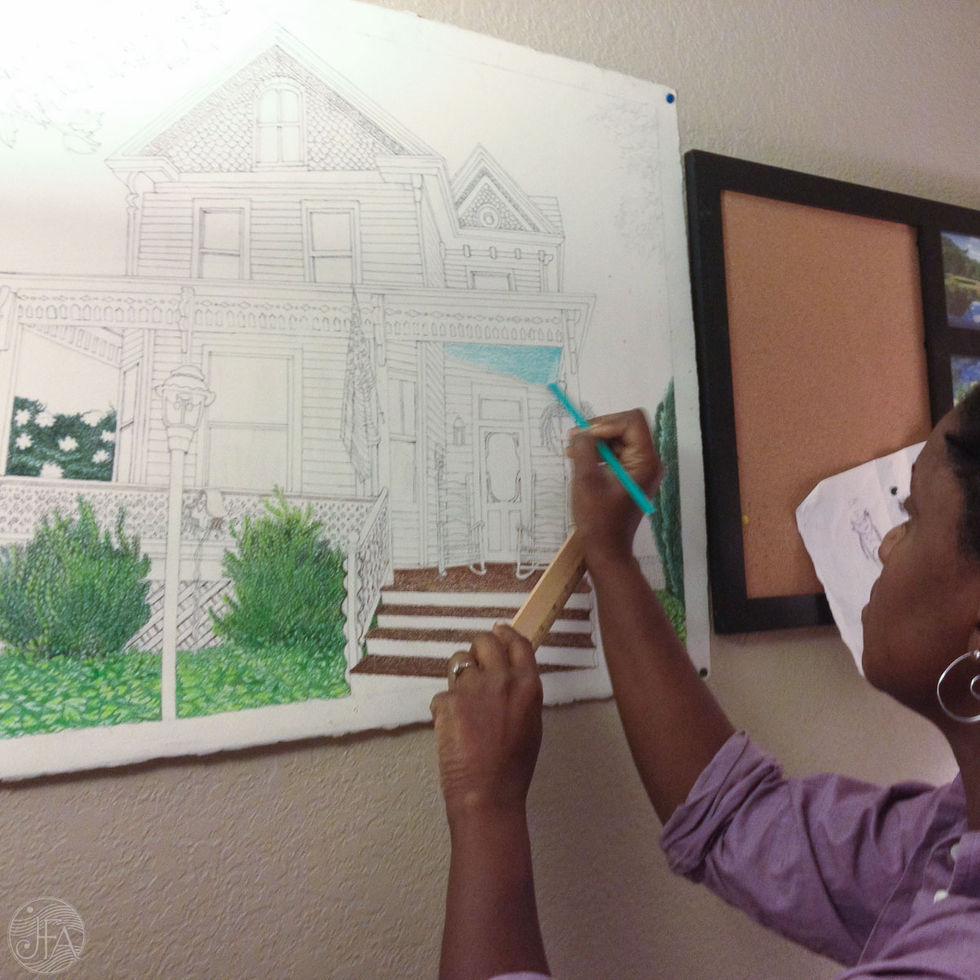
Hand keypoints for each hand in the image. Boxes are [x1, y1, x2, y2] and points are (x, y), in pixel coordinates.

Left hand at [430, 624, 542, 826]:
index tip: (498, 631)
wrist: (487, 792)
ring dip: (458, 676)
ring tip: (463, 701)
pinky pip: (442, 695)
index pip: (517, 643)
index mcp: (528, 685)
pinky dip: (445, 708)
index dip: (505, 634)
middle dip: (477, 650)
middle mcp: (501, 679)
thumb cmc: (514, 766)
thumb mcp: (531, 723)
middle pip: (484, 641)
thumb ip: (520, 693)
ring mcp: (472, 689)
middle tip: (475, 667)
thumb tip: (507, 676)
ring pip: (458, 662)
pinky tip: (453, 729)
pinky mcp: (448, 702)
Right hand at [567, 408, 662, 567]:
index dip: (606, 423)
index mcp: (646, 461)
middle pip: (626, 426)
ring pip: (619, 437)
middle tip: (573, 439)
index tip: (584, 437)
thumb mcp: (586, 481)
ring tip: (572, 451)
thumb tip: (580, 431)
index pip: (632, 421)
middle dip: (599, 430)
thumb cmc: (597, 520)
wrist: (606, 550)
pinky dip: (598, 452)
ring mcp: (642, 468)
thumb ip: (583, 450)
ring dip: (595, 440)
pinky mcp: (632, 474)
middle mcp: (649, 461)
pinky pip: (616, 452)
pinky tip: (581, 460)